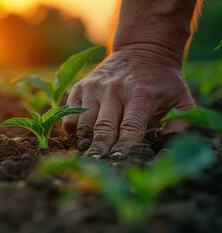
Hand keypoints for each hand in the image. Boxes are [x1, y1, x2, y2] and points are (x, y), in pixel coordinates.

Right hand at [62, 51, 194, 158]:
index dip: (124, 148)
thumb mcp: (181, 98)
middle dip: (99, 150)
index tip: (119, 163)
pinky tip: (79, 136)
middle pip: (103, 128)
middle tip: (96, 165)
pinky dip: (71, 128)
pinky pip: (69, 113)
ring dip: (83, 141)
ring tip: (87, 153)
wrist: (142, 49)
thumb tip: (166, 149)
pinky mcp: (81, 86)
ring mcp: (95, 88)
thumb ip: (180, 123)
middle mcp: (114, 91)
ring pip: (83, 122)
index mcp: (140, 95)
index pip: (130, 128)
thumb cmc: (162, 79)